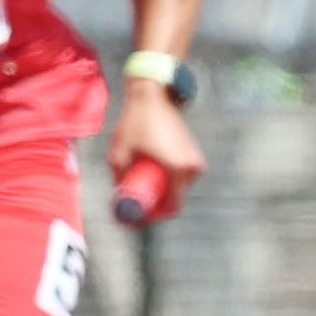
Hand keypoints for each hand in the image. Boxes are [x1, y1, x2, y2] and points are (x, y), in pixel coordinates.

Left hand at [108, 79, 204, 223]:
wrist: (154, 97)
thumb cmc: (135, 124)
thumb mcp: (119, 155)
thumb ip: (120, 180)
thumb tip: (119, 203)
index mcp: (178, 170)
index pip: (172, 208)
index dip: (154, 218)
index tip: (135, 218)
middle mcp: (193, 168)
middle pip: (173, 200)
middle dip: (153, 207)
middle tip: (130, 206)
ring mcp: (196, 162)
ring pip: (176, 189)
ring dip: (159, 193)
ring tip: (135, 188)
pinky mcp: (194, 155)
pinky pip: (179, 178)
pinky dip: (165, 182)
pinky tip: (148, 178)